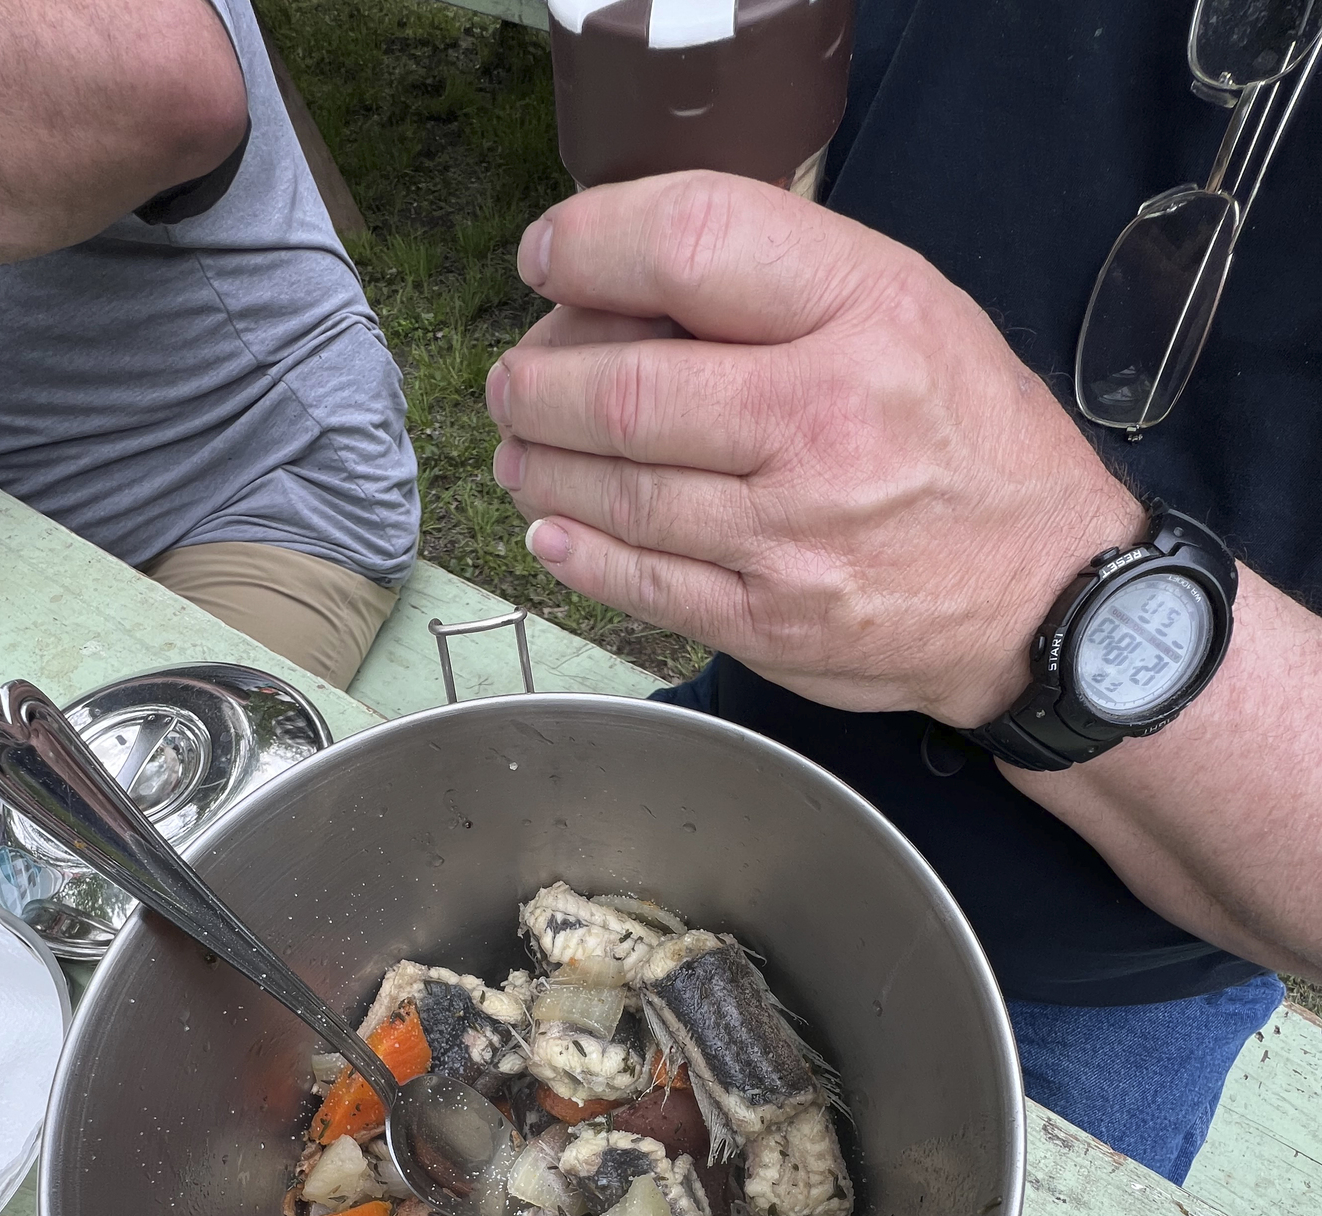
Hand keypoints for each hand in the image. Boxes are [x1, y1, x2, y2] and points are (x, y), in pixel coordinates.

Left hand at [487, 173, 1144, 728]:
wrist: (1045, 595)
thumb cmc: (970, 441)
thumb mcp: (909, 310)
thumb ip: (781, 283)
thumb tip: (628, 281)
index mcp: (865, 315)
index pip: (691, 246)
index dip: (590, 246)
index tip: (549, 259)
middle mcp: (826, 421)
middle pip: (625, 390)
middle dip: (537, 382)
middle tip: (516, 381)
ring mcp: (794, 534)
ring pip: (618, 494)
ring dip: (542, 468)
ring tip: (522, 449)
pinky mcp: (773, 622)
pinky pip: (643, 584)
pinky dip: (577, 554)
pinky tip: (551, 530)